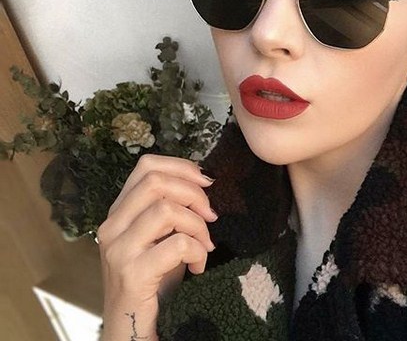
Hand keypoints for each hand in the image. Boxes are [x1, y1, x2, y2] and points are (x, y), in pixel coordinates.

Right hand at [97, 154, 216, 339]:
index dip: (181, 166)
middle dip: (193, 193)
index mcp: (119, 211)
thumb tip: (204, 181)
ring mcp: (118, 249)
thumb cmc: (153, 279)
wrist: (131, 330)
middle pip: (156, 181)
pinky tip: (199, 266)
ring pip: (167, 209)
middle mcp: (112, 226)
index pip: (146, 166)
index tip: (206, 182)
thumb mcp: (160, 235)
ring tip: (205, 245)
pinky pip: (178, 244)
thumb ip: (171, 207)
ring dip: (198, 225)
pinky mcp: (131, 274)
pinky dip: (198, 251)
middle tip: (210, 216)